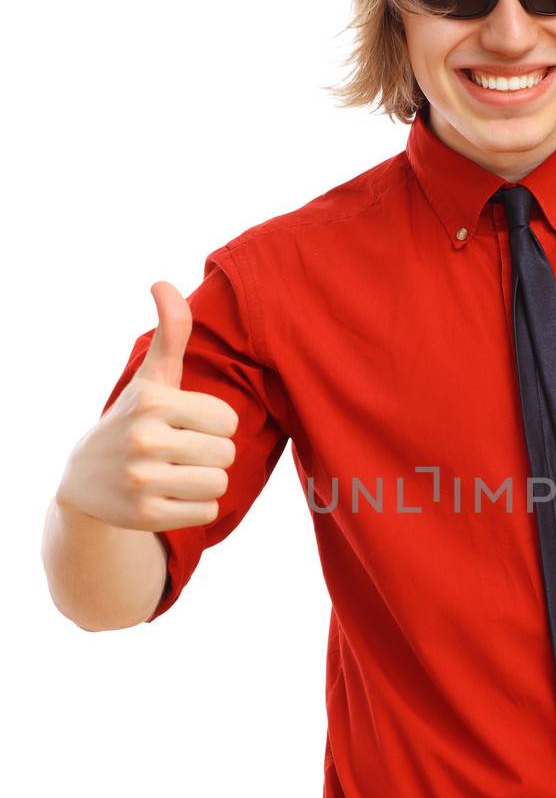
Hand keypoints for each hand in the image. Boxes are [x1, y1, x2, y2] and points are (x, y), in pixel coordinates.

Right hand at [56, 281, 239, 530]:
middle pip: (227, 454)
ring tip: (174, 474)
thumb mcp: (152, 378)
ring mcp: (141, 480)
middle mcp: (143, 439)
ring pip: (219, 484)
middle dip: (210, 455)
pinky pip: (206, 512)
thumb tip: (162, 282)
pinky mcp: (144, 515)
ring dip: (204, 482)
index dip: (213, 424)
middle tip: (178, 453)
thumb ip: (171, 333)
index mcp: (153, 401)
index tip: (184, 425)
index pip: (228, 420)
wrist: (85, 480)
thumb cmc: (135, 421)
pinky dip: (195, 508)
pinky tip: (167, 497)